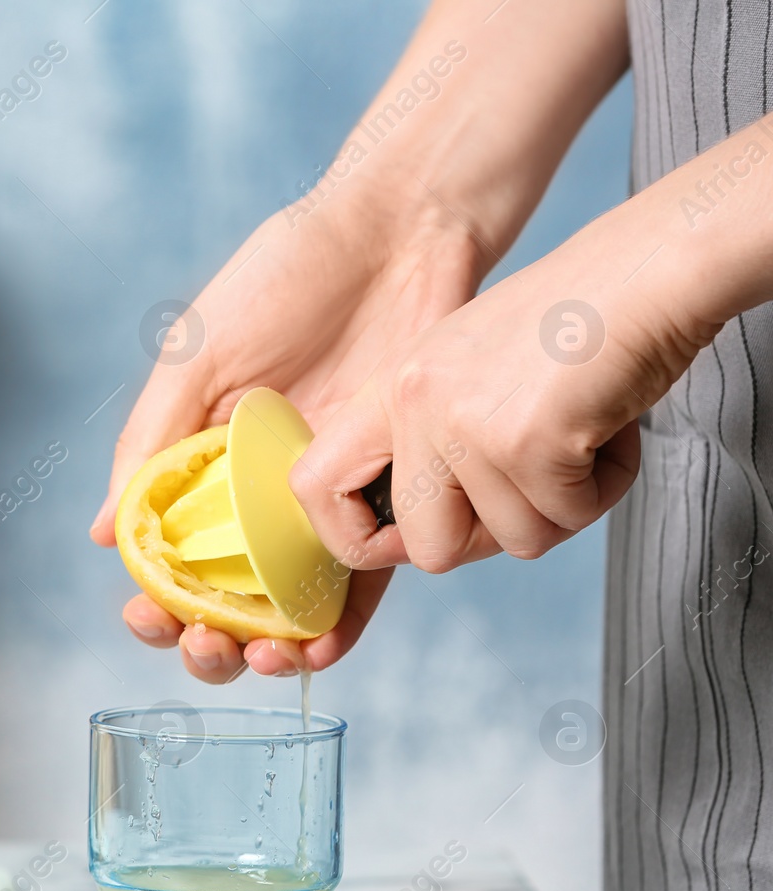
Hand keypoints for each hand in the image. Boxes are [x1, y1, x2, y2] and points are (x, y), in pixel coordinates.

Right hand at [92, 193, 484, 680]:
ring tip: (266, 659)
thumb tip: (106, 536)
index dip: (153, 603)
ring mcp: (324, 503)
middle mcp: (259, 495)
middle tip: (207, 647)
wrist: (399, 234)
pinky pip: (365, 584)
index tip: (148, 617)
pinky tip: (321, 646)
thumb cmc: (286, 277)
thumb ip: (151, 443)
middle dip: (208, 644)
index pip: (167, 559)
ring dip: (271, 652)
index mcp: (203, 463)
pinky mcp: (390, 499)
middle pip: (225, 600)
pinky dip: (341, 629)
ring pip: (290, 608)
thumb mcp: (198, 355)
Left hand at [291, 203, 711, 573]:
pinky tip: (609, 428)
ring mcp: (462, 422)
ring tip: (584, 436)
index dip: (360, 540)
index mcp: (392, 389)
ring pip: (513, 541)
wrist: (650, 267)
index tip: (408, 541)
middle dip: (494, 538)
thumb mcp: (472, 372)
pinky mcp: (521, 440)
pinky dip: (603, 488)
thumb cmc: (579, 320)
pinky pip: (565, 517)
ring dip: (565, 506)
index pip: (314, 487)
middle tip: (539, 487)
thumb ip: (437, 442)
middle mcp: (413, 404)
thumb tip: (423, 536)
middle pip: (429, 549)